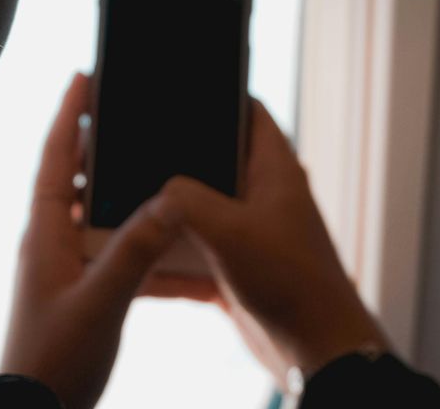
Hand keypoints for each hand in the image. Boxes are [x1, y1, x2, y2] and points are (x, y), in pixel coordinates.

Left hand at [0, 73, 183, 408]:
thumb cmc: (54, 359)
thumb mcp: (101, 301)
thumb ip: (136, 250)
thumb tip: (171, 199)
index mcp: (46, 233)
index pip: (55, 158)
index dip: (69, 115)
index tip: (84, 76)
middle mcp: (49, 242)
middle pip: (72, 176)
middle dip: (95, 142)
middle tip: (123, 110)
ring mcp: (61, 268)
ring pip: (90, 212)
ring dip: (114, 187)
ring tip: (146, 163)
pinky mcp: (76, 292)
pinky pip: (105, 248)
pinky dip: (130, 235)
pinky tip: (157, 239)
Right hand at [154, 100, 388, 380]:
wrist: (317, 351)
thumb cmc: (291, 282)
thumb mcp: (229, 229)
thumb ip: (185, 199)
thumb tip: (157, 194)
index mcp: (274, 170)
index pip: (249, 112)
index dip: (219, 95)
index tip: (180, 87)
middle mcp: (263, 198)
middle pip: (212, 163)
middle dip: (174, 160)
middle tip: (133, 150)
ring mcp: (249, 236)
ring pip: (197, 214)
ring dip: (165, 217)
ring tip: (122, 207)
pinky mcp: (236, 273)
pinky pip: (191, 260)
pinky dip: (165, 265)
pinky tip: (133, 268)